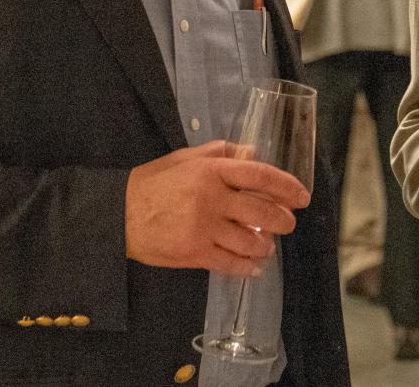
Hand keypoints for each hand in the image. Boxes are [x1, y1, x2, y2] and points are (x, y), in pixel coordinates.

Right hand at [125, 140, 309, 277]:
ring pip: (250, 241)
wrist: (116, 214)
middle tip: (288, 224)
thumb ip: (220, 153)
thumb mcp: (185, 158)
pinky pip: (230, 263)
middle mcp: (212, 198)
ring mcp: (204, 227)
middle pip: (262, 211)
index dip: (287, 187)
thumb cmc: (152, 183)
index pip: (261, 176)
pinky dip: (247, 267)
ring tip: (266, 246)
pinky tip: (253, 267)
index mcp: (212, 171)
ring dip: (265, 246)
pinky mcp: (194, 252)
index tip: (302, 196)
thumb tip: (251, 152)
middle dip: (282, 220)